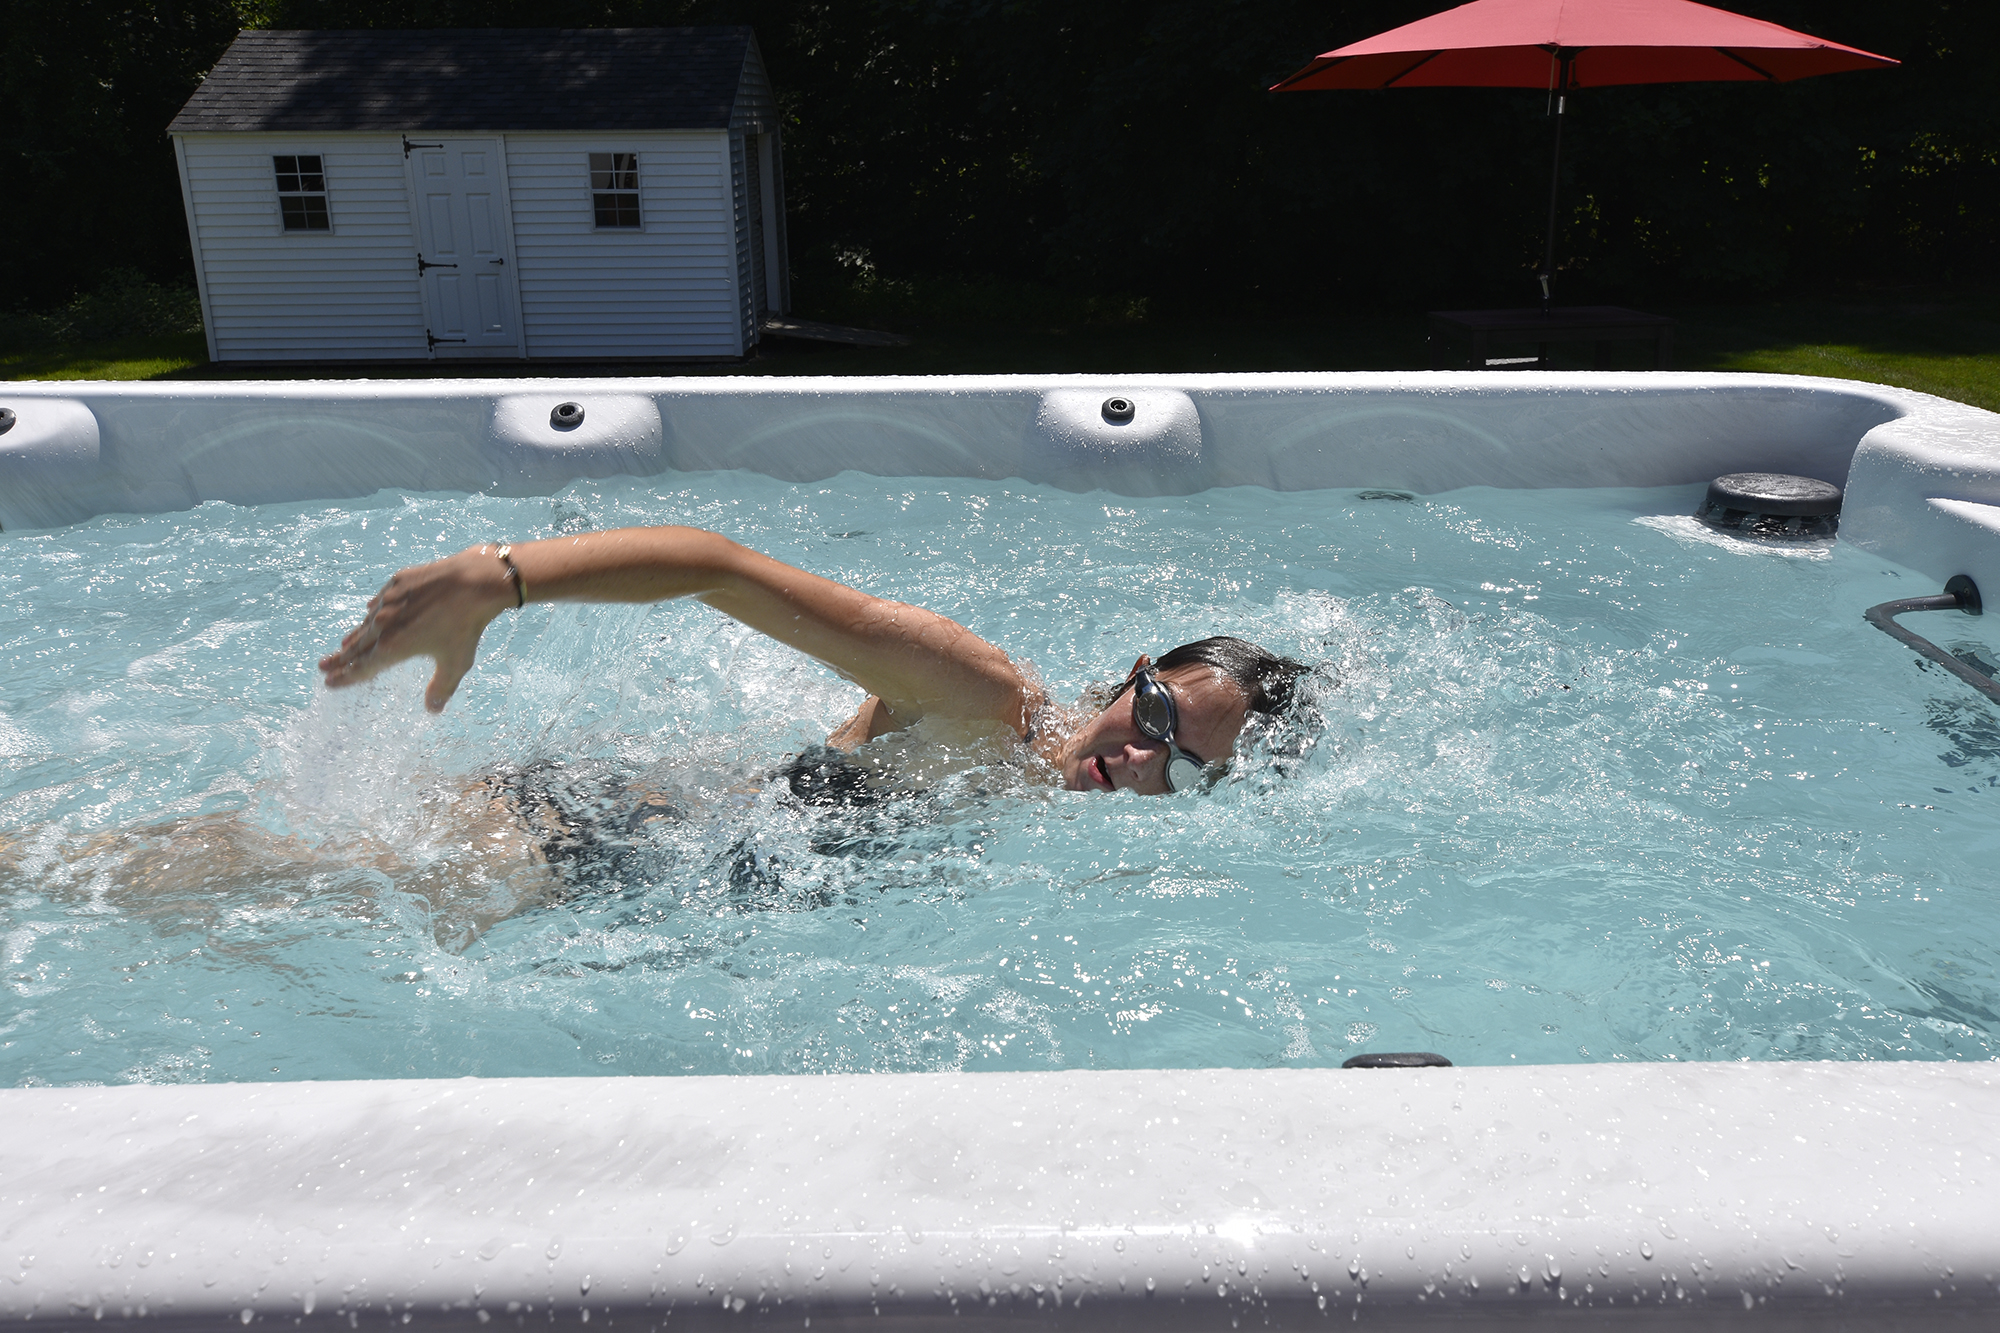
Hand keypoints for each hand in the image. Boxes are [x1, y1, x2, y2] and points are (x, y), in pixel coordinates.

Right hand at [318, 546, 517, 711]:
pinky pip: (380, 600)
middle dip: (340, 658)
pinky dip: (373, 611)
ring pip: (367, 622)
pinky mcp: (399, 581)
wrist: (472, 581)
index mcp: (392, 647)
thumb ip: (441, 688)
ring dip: (355, 635)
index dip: (346, 676)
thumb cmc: (466, 626)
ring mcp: (389, 600)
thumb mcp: (456, 663)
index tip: (330, 682)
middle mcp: (384, 624)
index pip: (362, 667)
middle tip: (323, 666)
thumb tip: (432, 711)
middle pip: (357, 646)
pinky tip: (369, 611)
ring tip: (345, 644)